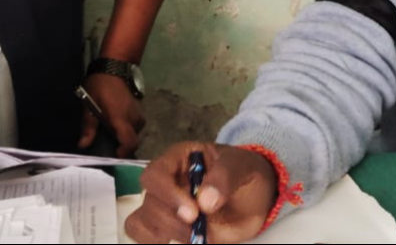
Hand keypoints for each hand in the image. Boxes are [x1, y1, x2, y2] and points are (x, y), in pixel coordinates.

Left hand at [78, 73, 145, 157]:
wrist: (114, 68)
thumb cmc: (99, 86)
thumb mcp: (89, 105)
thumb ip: (88, 127)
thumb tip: (83, 146)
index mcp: (120, 118)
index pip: (129, 141)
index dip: (123, 152)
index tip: (114, 157)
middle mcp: (132, 118)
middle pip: (133, 141)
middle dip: (123, 148)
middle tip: (109, 151)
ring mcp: (137, 114)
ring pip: (135, 134)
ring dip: (125, 138)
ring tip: (112, 140)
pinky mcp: (138, 110)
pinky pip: (136, 126)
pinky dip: (128, 131)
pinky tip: (117, 129)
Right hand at [125, 141, 276, 243]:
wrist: (253, 195)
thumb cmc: (244, 173)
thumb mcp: (242, 167)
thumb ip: (225, 178)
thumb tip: (205, 202)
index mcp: (178, 159)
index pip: (156, 174)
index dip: (168, 194)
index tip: (193, 213)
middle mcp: (165, 182)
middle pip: (149, 202)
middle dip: (172, 221)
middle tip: (199, 231)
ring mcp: (165, 206)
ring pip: (142, 221)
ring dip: (167, 234)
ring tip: (196, 238)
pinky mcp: (168, 228)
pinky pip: (144, 235)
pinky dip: (153, 242)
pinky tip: (180, 241)